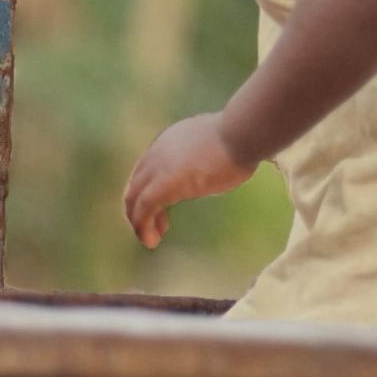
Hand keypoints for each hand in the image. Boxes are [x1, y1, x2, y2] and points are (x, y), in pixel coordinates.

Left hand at [124, 114, 254, 249]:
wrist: (243, 135)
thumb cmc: (241, 140)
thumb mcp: (215, 148)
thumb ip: (203, 160)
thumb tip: (206, 173)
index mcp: (171, 140)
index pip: (148, 168)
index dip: (152, 188)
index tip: (166, 204)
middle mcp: (158, 151)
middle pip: (136, 184)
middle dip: (142, 207)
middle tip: (159, 225)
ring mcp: (157, 168)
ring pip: (134, 198)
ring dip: (140, 221)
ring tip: (153, 239)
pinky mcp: (161, 186)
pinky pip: (142, 211)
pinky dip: (142, 227)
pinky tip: (152, 240)